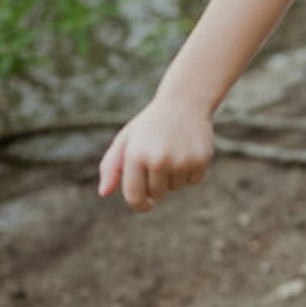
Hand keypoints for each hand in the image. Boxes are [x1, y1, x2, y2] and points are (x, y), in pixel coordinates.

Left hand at [98, 99, 214, 212]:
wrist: (185, 101)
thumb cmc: (151, 124)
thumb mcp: (126, 140)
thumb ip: (111, 166)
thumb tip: (104, 193)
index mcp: (135, 156)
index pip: (135, 196)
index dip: (140, 205)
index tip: (147, 205)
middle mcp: (159, 160)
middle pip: (157, 193)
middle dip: (157, 183)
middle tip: (160, 160)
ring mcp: (181, 161)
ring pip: (176, 187)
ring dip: (175, 176)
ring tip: (174, 151)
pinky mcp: (201, 160)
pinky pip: (194, 181)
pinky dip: (191, 172)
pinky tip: (188, 152)